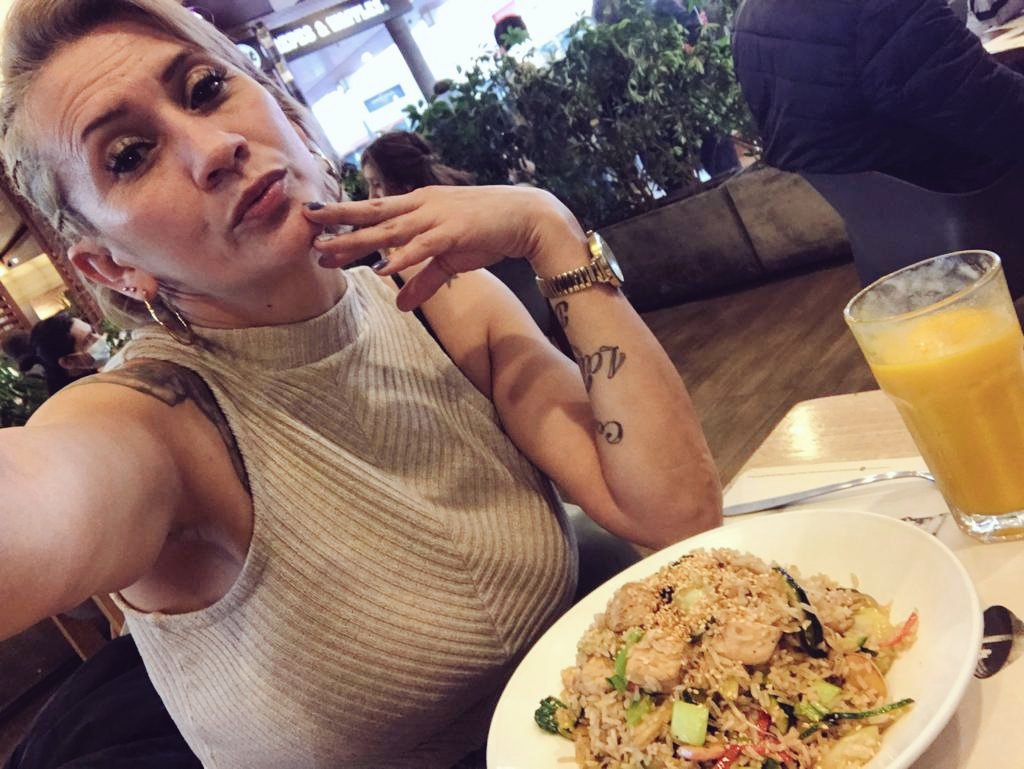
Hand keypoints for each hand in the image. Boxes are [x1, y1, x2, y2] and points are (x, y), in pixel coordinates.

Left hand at [303, 185, 584, 310]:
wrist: (528, 215)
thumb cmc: (489, 230)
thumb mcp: (450, 258)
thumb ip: (423, 281)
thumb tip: (401, 305)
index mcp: (419, 204)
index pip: (374, 208)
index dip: (343, 214)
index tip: (314, 218)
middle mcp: (422, 205)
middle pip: (372, 213)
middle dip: (337, 219)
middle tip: (304, 221)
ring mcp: (436, 217)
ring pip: (388, 229)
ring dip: (357, 241)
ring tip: (329, 250)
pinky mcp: (453, 232)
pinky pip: (421, 247)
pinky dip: (402, 257)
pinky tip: (381, 268)